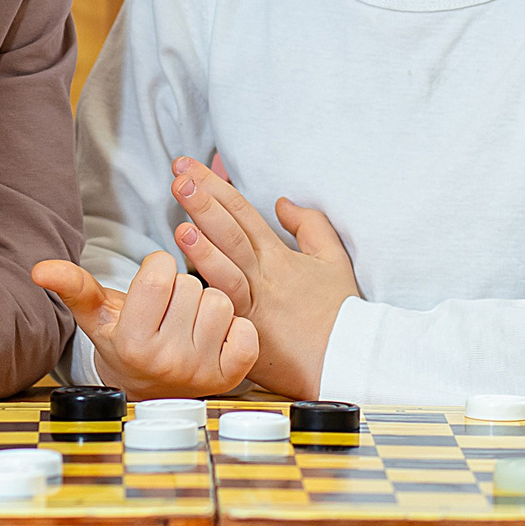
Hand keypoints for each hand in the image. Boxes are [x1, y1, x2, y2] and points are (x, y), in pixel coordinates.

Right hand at [32, 252, 257, 397]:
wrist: (150, 390)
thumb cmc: (125, 341)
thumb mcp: (97, 315)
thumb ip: (74, 287)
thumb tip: (40, 268)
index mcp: (134, 341)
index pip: (160, 271)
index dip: (158, 270)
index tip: (151, 290)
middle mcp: (168, 360)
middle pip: (192, 285)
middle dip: (182, 291)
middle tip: (168, 315)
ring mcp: (203, 372)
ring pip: (221, 302)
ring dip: (209, 307)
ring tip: (189, 326)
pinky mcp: (232, 377)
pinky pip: (247, 330)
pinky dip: (237, 330)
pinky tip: (215, 341)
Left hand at [169, 156, 358, 400]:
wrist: (346, 359)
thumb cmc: (340, 312)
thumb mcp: (333, 260)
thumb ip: (310, 226)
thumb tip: (281, 202)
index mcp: (279, 256)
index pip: (242, 211)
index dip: (215, 186)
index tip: (189, 166)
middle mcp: (263, 277)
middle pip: (230, 233)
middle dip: (203, 202)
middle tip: (178, 176)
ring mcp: (253, 306)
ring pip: (225, 271)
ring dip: (202, 247)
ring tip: (181, 224)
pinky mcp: (247, 335)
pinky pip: (225, 310)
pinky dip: (207, 293)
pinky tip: (186, 280)